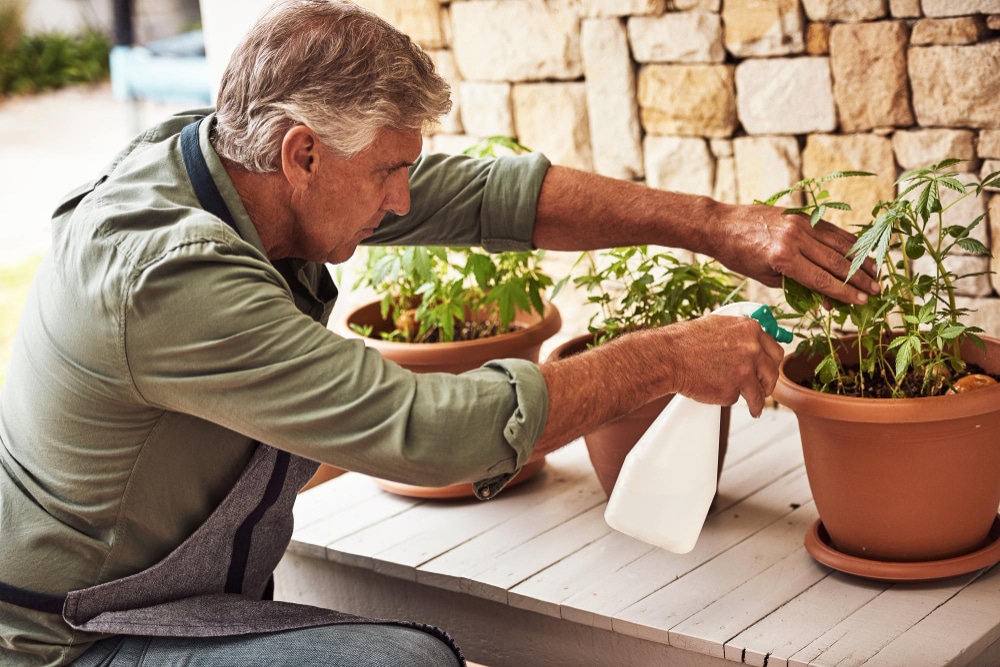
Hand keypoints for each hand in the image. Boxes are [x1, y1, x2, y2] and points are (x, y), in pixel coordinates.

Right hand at [662, 314, 785, 417]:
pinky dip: (728, 399)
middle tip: (763, 389)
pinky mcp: (732, 391)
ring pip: (759, 392)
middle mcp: (752, 349)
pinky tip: (721, 397)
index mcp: (750, 330)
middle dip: (768, 383)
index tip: (769, 370)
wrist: (669, 356)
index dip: (771, 363)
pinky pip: (736, 398)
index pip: (775, 350)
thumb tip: (752, 340)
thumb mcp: (719, 325)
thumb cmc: (686, 340)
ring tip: (754, 407)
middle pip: (772, 372)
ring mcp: (744, 371)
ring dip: (757, 401)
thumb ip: (740, 333)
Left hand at [708, 203, 879, 305]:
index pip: (821, 279)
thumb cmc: (738, 256)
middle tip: (877, 291)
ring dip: (860, 259)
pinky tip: (860, 252)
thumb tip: (824, 297)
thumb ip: (795, 284)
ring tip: (876, 273)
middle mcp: (795, 238)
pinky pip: (831, 230)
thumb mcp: (764, 276)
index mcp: (783, 258)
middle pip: (835, 262)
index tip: (862, 301)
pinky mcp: (802, 215)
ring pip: (839, 243)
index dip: (844, 292)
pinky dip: (848, 241)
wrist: (722, 225)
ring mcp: (800, 224)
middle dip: (858, 279)